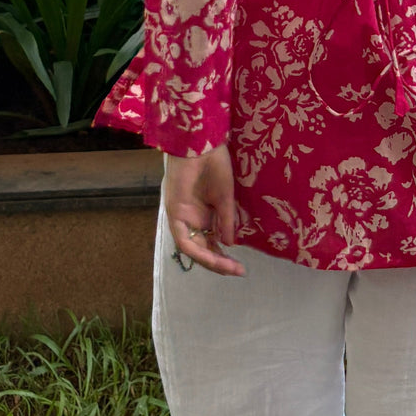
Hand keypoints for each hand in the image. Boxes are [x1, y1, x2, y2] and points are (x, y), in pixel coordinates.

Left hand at [163, 144, 245, 276]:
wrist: (202, 144)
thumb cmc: (214, 164)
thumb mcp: (225, 197)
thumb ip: (226, 221)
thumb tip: (230, 244)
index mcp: (203, 214)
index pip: (211, 243)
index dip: (224, 257)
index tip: (241, 267)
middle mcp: (191, 219)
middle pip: (202, 249)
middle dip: (219, 263)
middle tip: (237, 271)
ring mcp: (181, 217)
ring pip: (192, 249)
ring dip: (210, 261)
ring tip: (229, 268)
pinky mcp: (174, 213)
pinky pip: (183, 239)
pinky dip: (197, 250)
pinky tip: (214, 255)